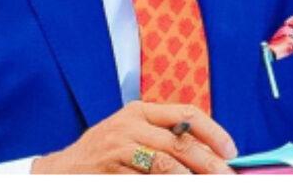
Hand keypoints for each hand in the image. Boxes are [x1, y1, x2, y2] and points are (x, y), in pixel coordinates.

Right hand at [31, 101, 238, 173]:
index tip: (231, 151)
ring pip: (166, 164)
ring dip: (191, 180)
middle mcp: (130, 125)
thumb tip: (210, 153)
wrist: (61, 170)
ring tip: (205, 187)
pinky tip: (178, 189)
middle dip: (209, 163)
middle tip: (227, 177)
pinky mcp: (110, 171)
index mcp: (140, 110)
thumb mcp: (131, 133)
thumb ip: (164, 136)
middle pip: (181, 142)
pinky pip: (145, 181)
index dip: (214, 132)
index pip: (187, 114)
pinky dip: (165, 187)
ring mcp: (118, 148)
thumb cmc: (105, 152)